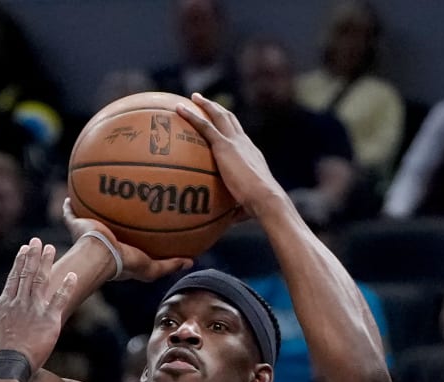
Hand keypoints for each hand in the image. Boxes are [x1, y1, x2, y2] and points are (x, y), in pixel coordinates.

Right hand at [0, 239, 78, 373]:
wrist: (7, 366)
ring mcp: (35, 310)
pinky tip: (73, 275)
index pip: (13, 277)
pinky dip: (66, 287)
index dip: (20, 261)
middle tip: (38, 241)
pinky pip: (60, 299)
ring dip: (46, 263)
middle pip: (27, 274)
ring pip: (41, 280)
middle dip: (33, 255)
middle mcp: (20, 302)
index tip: (25, 249)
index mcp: (5, 304)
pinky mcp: (50, 320)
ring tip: (51, 248)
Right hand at [59, 198, 193, 282]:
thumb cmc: (125, 263)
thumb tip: (191, 260)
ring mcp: (87, 232)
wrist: (101, 256)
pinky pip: (70, 212)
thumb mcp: (153, 268)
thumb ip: (170, 264)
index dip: (134, 229)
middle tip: (122, 200)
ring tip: (98, 189)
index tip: (143, 218)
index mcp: (119, 249)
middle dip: (113, 214)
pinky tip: (70, 194)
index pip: (128, 238)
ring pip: (89, 216)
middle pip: (109, 224)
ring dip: (92, 206)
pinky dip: (68, 206)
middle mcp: (103, 240)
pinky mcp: (76, 225)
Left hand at [172, 95, 285, 214]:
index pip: (238, 136)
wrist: (264, 197)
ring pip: (219, 116)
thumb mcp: (244, 206)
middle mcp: (244, 143)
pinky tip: (178, 109)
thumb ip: (235, 209)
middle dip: (216, 108)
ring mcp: (235, 142)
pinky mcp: (225, 146)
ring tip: (193, 98)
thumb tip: (226, 221)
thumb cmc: (257, 207)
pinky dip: (191, 116)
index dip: (229, 128)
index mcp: (250, 154)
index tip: (220, 122)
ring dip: (206, 105)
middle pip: (230, 119)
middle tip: (203, 101)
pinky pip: (205, 126)